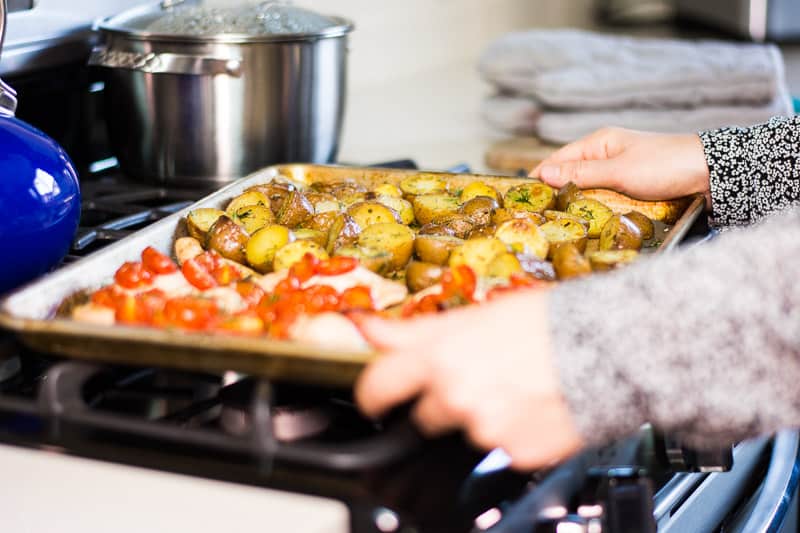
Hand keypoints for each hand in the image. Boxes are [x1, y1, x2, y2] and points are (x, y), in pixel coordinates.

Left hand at [354, 290, 583, 469]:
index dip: (372, 394)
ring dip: (480, 414)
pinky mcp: (514, 452)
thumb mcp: (474, 315)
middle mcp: (456, 397)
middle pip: (422, 414)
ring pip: (464, 431)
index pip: (375, 387)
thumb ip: (412, 330)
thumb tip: (365, 326)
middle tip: (475, 377)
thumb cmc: (545, 321)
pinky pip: (498, 448)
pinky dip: (510, 431)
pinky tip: (530, 406)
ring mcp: (485, 429)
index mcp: (439, 358)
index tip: (377, 396)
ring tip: (513, 386)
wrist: (608, 347)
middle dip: (440, 400)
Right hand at [532, 128, 710, 205]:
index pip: (557, 160)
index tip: (523, 200)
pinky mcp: (632, 186)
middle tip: (538, 219)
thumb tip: (544, 174)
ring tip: (558, 225)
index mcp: (599, 143)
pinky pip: (605, 198)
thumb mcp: (619, 171)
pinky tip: (588, 222)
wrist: (710, 172)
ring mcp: (619, 171)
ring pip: (587, 189)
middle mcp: (606, 154)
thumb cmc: (665, 165)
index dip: (540, 178)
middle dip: (555, 194)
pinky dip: (595, 208)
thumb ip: (581, 175)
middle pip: (570, 176)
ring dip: (576, 204)